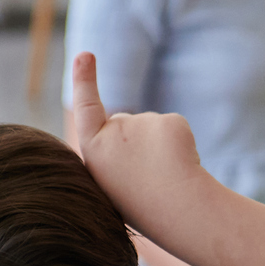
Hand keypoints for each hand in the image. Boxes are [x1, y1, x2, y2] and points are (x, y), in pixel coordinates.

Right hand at [68, 52, 203, 224]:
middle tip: (145, 176)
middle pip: (124, 124)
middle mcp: (113, 131)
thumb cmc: (143, 204)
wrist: (179, 211)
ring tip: (163, 175)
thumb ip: (116, 150)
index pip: (85, 108)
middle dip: (136, 143)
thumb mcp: (114, 179)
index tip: (85, 54)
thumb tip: (144, 127)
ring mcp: (142, 123)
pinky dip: (179, 143)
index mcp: (93, 150)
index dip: (84, 80)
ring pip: (151, 127)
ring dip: (159, 147)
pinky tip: (180, 163)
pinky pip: (173, 127)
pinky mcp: (169, 121)